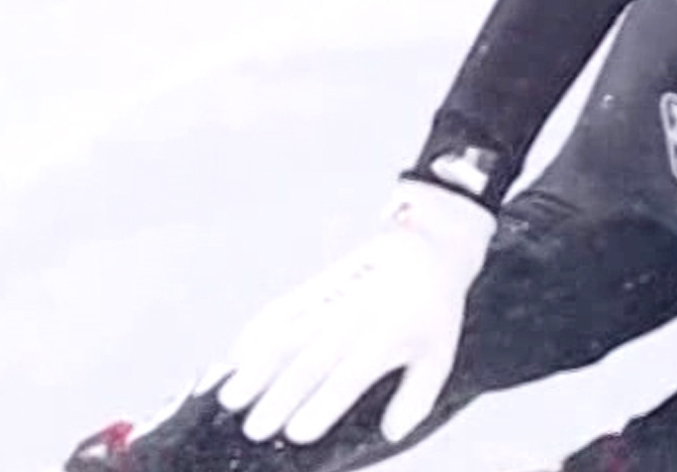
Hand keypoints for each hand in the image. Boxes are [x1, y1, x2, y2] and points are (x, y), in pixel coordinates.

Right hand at [202, 178, 496, 445]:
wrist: (428, 248)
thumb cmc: (432, 313)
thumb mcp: (439, 354)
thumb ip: (417, 397)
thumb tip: (392, 434)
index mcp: (390, 337)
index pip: (351, 375)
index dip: (322, 404)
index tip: (296, 434)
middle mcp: (358, 316)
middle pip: (312, 359)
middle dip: (280, 395)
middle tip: (253, 428)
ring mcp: (335, 296)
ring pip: (289, 332)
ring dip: (257, 366)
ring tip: (230, 397)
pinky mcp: (318, 283)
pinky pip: (283, 306)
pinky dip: (256, 330)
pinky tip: (235, 357)